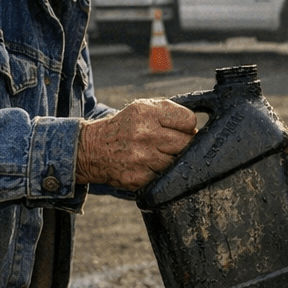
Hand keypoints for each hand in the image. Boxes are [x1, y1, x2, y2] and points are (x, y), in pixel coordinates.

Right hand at [75, 98, 196, 190]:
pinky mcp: (139, 178)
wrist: (92, 149)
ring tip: (158, 154)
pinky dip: (160, 173)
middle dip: (183, 144)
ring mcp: (142, 158)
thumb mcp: (141, 108)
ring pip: (177, 162)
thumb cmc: (124, 127)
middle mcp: (145, 134)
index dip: (187, 126)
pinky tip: (148, 166)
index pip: (188, 120)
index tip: (180, 129)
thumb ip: (168, 113)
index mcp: (147, 112)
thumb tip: (195, 130)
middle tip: (171, 145)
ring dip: (172, 160)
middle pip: (186, 143)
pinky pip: (163, 176)